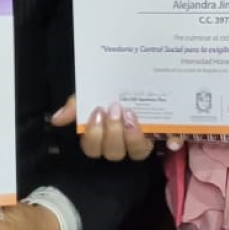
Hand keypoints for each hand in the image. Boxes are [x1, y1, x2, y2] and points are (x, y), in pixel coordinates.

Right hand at [50, 96, 176, 159]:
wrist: (137, 76)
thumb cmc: (110, 91)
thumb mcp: (91, 93)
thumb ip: (76, 105)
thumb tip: (56, 119)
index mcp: (101, 137)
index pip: (92, 148)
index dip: (94, 135)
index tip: (98, 112)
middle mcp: (120, 144)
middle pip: (113, 153)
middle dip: (113, 132)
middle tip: (115, 109)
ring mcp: (141, 142)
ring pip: (136, 153)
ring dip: (133, 136)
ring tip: (131, 115)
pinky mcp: (162, 136)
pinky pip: (168, 143)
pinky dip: (171, 140)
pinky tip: (170, 136)